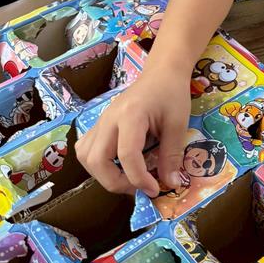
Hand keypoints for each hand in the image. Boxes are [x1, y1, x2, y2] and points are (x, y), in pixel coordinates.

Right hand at [75, 69, 190, 195]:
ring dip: (103, 175)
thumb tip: (170, 184)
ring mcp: (101, 121)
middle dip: (115, 182)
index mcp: (130, 115)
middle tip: (138, 187)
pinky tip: (115, 165)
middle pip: (96, 160)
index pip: (126, 155)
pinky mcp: (99, 124)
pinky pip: (86, 148)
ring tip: (126, 178)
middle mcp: (109, 118)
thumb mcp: (178, 124)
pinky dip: (97, 163)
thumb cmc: (171, 94)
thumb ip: (172, 155)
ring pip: (85, 156)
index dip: (139, 179)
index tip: (155, 189)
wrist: (161, 73)